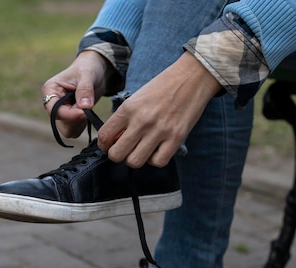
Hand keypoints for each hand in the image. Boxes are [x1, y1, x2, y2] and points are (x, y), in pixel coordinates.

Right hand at [41, 51, 112, 137]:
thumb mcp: (88, 74)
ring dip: (81, 123)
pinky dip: (83, 125)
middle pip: (61, 124)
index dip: (68, 115)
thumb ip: (85, 89)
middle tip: (88, 107)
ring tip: (87, 106)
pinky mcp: (68, 120)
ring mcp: (60, 113)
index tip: (84, 113)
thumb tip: (85, 107)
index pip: (53, 110)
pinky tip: (87, 111)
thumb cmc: (88, 68)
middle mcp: (52, 104)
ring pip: (68, 131)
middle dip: (76, 120)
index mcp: (50, 90)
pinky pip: (75, 131)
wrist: (95, 71)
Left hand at [97, 52, 221, 167]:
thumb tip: (115, 140)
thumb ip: (124, 119)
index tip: (109, 145)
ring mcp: (159, 131)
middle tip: (125, 149)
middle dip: (117, 155)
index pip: (104, 136)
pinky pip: (158, 162)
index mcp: (128, 108)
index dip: (104, 145)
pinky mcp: (176, 138)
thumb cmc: (163, 87)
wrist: (192, 77)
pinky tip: (156, 150)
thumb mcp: (137, 98)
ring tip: (141, 149)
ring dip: (135, 159)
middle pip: (116, 154)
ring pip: (135, 162)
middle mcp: (141, 121)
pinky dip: (155, 160)